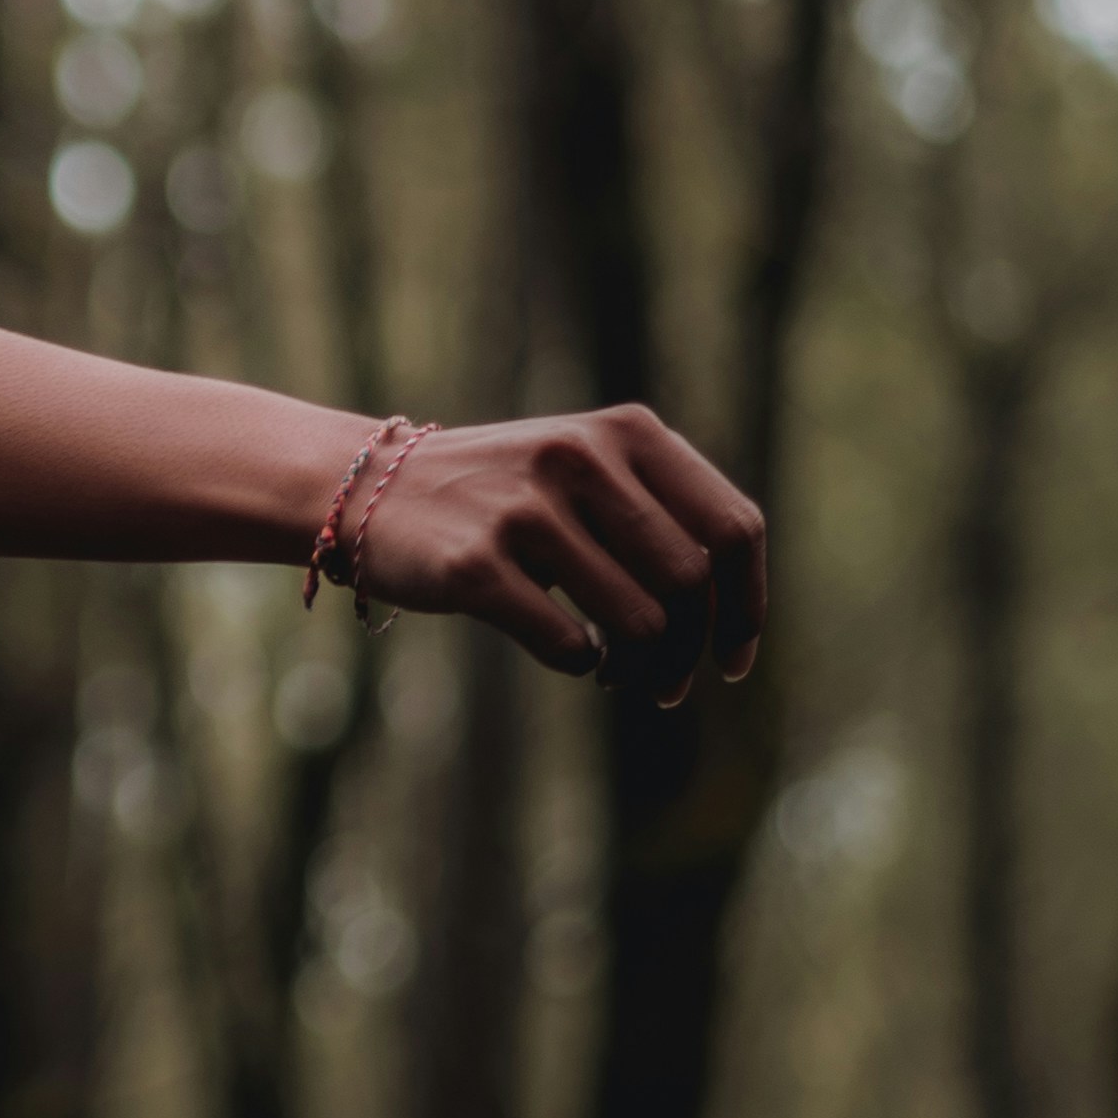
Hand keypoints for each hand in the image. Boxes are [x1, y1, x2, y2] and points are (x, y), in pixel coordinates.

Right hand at [352, 408, 764, 697]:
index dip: (746, 605)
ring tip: (620, 675)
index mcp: (624, 431)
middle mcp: (578, 458)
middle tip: (670, 685)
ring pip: (638, 622)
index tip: (735, 658)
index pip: (732, 528)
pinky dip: (584, 665)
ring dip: (641, 670)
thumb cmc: (503, 494)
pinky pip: (569, 644)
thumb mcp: (588, 468)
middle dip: (689, 652)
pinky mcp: (474, 565)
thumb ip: (663, 513)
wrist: (370, 487)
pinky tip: (573, 657)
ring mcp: (524, 510)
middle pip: (689, 584)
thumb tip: (735, 617)